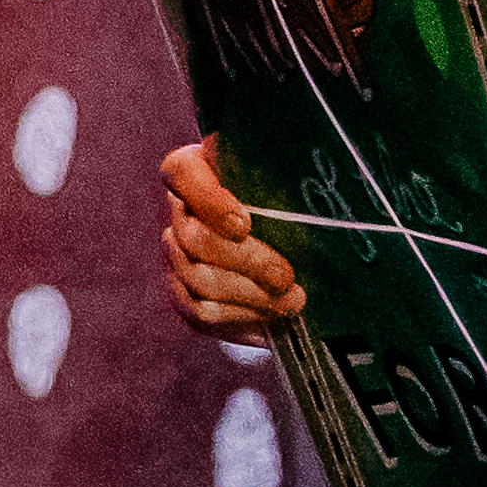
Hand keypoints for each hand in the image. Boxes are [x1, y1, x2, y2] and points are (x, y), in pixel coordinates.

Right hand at [157, 139, 302, 328]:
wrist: (288, 239)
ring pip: (198, 280)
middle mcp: (180, 211)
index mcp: (196, 170)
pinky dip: (239, 319)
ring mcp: (176, 254)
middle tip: (286, 277)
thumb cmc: (287, 195)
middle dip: (247, 262)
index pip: (183, 173)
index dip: (209, 201)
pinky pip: (200, 312)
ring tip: (291, 301)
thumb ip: (287, 165)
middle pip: (194, 239)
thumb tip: (310, 165)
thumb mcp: (287, 173)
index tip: (244, 225)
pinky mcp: (183, 293)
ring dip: (249, 296)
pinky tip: (269, 321)